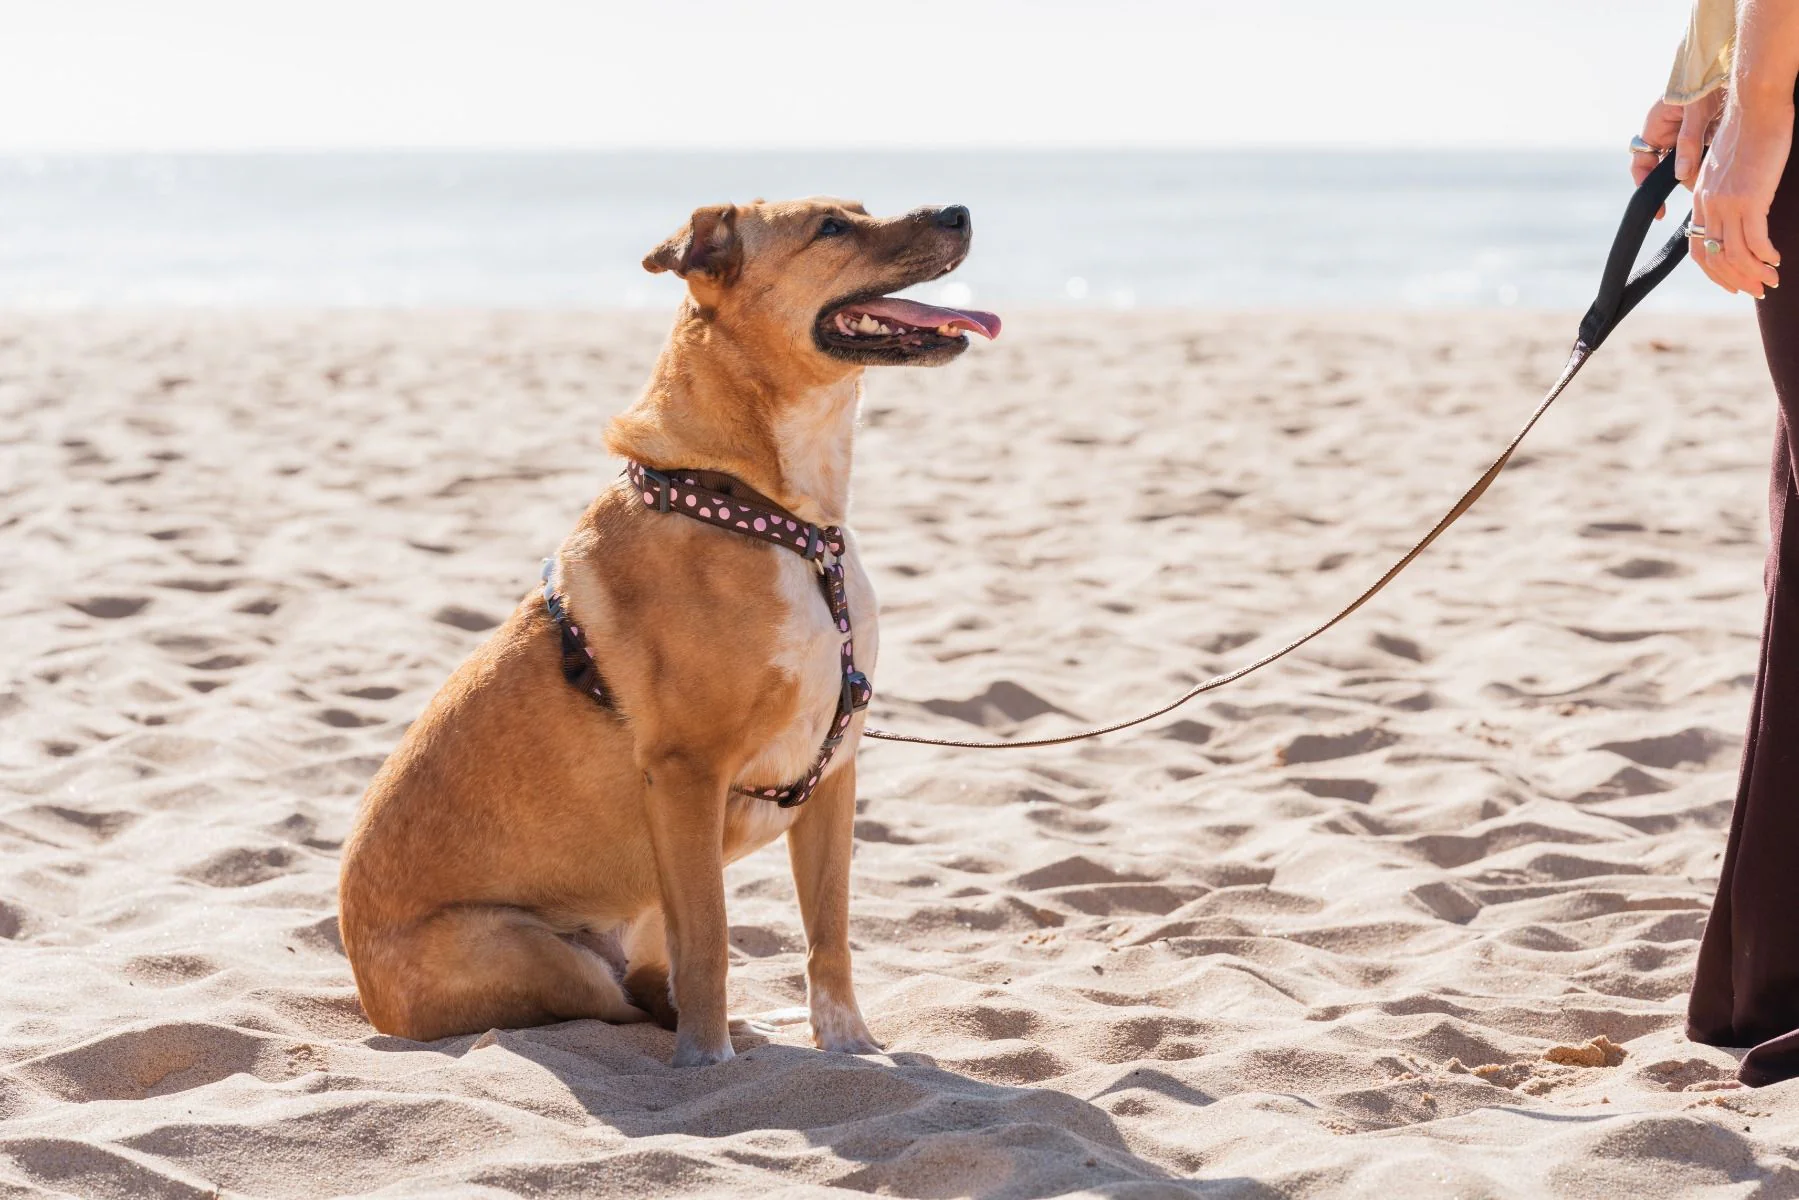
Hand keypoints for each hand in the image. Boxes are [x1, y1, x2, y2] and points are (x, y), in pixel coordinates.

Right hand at [1634, 92, 1724, 217]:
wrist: (1722, 60)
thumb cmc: (1703, 81)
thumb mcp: (1696, 113)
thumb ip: (1688, 143)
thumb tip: (1679, 177)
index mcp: (1653, 128)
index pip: (1642, 165)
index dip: (1646, 188)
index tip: (1658, 209)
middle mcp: (1663, 133)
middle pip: (1665, 167)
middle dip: (1681, 179)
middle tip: (1698, 187)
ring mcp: (1679, 133)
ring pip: (1683, 162)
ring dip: (1696, 168)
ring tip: (1712, 169)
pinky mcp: (1696, 131)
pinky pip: (1697, 153)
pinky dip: (1706, 159)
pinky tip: (1718, 159)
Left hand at [1692, 90, 1790, 297]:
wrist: (1755, 106)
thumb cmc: (1749, 131)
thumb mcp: (1729, 166)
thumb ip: (1726, 190)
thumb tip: (1739, 210)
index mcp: (1700, 198)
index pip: (1698, 246)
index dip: (1715, 271)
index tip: (1733, 283)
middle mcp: (1708, 204)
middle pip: (1714, 257)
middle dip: (1735, 280)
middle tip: (1757, 291)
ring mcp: (1727, 203)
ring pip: (1733, 253)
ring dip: (1753, 273)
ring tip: (1771, 282)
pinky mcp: (1748, 198)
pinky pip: (1754, 239)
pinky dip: (1764, 255)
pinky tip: (1775, 261)